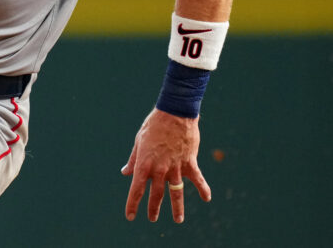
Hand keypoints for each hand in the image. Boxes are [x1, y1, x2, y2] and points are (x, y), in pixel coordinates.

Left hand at [121, 108, 211, 222]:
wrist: (174, 112)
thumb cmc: (153, 125)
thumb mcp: (138, 141)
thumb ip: (133, 159)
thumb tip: (125, 173)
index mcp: (144, 163)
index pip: (136, 189)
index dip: (132, 204)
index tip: (130, 216)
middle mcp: (159, 168)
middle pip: (157, 194)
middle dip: (153, 208)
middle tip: (152, 219)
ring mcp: (176, 166)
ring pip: (176, 192)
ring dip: (177, 208)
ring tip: (178, 220)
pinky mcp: (190, 162)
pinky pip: (198, 180)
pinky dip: (203, 189)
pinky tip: (207, 199)